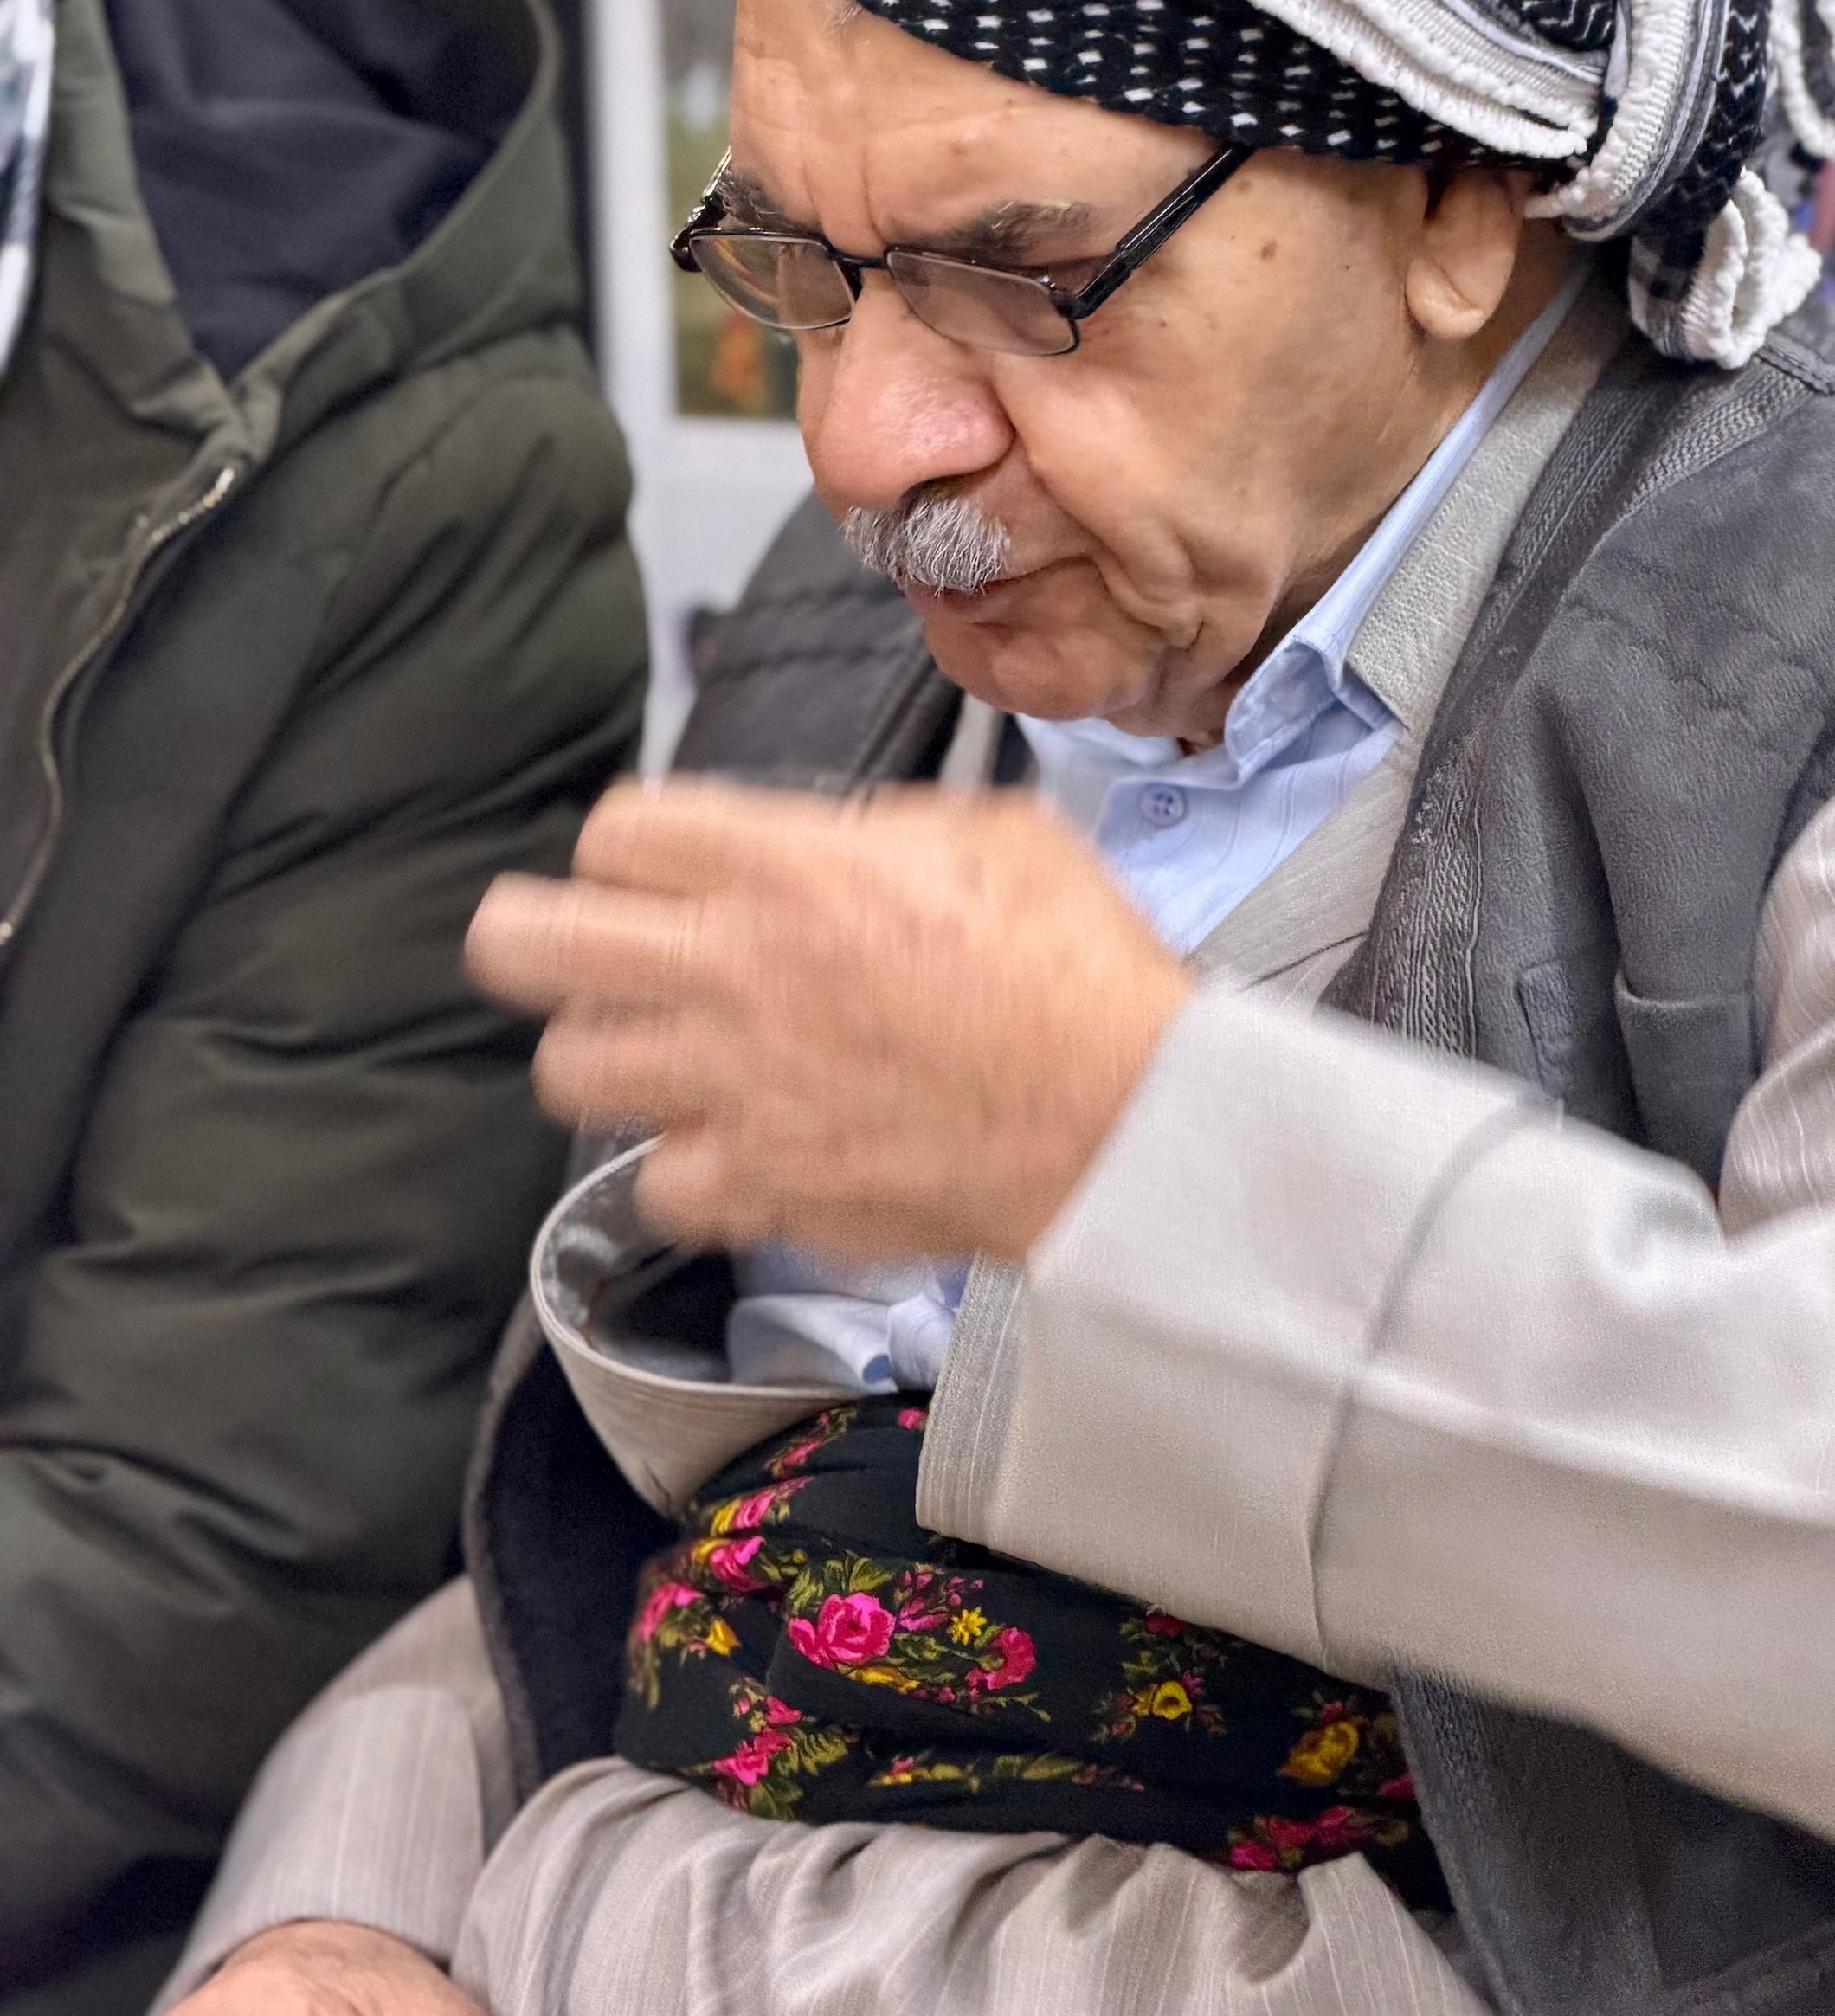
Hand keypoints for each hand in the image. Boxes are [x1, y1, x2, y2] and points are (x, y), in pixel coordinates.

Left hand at [468, 779, 1194, 1263]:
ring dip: (605, 1055)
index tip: (657, 869)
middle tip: (566, 949)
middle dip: (530, 937)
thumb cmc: (1080, 970)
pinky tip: (730, 1148)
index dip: (628, 849)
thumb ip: (879, 830)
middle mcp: (733, 969)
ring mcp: (734, 1087)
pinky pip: (654, 1183)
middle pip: (528, 942)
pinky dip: (684, 1171)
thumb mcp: (995, 835)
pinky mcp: (760, 1186)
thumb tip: (830, 845)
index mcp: (788, 866)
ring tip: (657, 1053)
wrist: (1126, 1120)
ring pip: (569, 1069)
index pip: (614, 832)